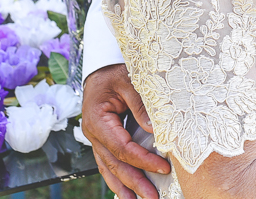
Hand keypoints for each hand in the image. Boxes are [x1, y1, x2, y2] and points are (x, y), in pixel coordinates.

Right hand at [82, 64, 171, 198]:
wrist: (99, 70)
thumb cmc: (114, 73)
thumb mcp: (129, 81)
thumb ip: (140, 105)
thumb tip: (155, 130)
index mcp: (98, 119)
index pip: (122, 147)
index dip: (142, 160)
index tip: (163, 168)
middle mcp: (93, 133)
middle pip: (114, 164)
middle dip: (134, 182)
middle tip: (153, 197)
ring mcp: (94, 139)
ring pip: (108, 168)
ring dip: (123, 187)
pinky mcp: (100, 141)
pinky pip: (107, 163)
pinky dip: (115, 179)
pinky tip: (125, 192)